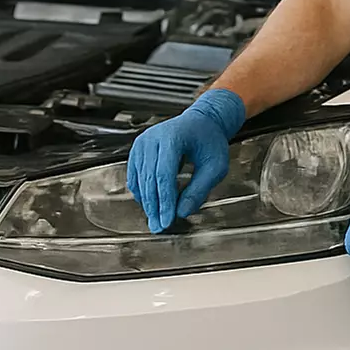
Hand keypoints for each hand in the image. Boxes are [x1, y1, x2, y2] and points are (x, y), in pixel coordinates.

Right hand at [127, 89, 246, 232]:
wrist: (201, 121)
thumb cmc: (210, 141)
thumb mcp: (215, 166)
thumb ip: (199, 189)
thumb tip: (182, 212)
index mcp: (172, 137)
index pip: (164, 175)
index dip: (165, 201)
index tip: (167, 221)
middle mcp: (152, 138)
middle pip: (149, 179)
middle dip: (154, 206)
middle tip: (159, 227)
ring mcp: (142, 142)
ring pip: (140, 179)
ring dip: (147, 202)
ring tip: (156, 220)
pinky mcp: (138, 149)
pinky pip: (135, 175)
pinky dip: (141, 192)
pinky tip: (150, 204)